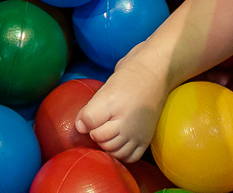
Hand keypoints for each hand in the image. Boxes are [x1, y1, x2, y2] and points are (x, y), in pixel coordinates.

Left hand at [74, 41, 168, 163]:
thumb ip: (89, 111)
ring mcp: (137, 134)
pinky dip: (123, 155)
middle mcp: (125, 125)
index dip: (86, 125)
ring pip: (116, 153)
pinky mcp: (146, 140)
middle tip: (101, 124)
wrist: (153, 75)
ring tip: (109, 134)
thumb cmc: (126, 80)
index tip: (89, 117)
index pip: (90, 129)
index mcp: (110, 108)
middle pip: (103, 142)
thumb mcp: (103, 91)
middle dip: (97, 136)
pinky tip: (119, 145)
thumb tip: (79, 128)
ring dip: (109, 147)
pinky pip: (131, 157)